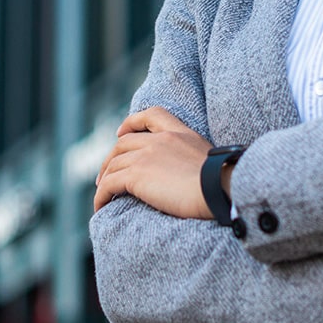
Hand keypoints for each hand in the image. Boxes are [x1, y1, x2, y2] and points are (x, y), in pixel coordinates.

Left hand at [93, 107, 215, 217]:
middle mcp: (159, 140)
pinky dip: (101, 195)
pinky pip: (109, 184)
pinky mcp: (136, 175)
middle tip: (105, 175)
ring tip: (102, 195)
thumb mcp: (210, 161)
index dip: (132, 122)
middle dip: (111, 158)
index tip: (120, 132)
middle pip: (124, 144)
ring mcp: (145, 156)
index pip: (151, 115)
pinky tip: (100, 207)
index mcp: (179, 133)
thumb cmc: (222, 184)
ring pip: (114, 165)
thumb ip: (195, 160)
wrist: (217, 190)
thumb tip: (194, 177)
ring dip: (104, 179)